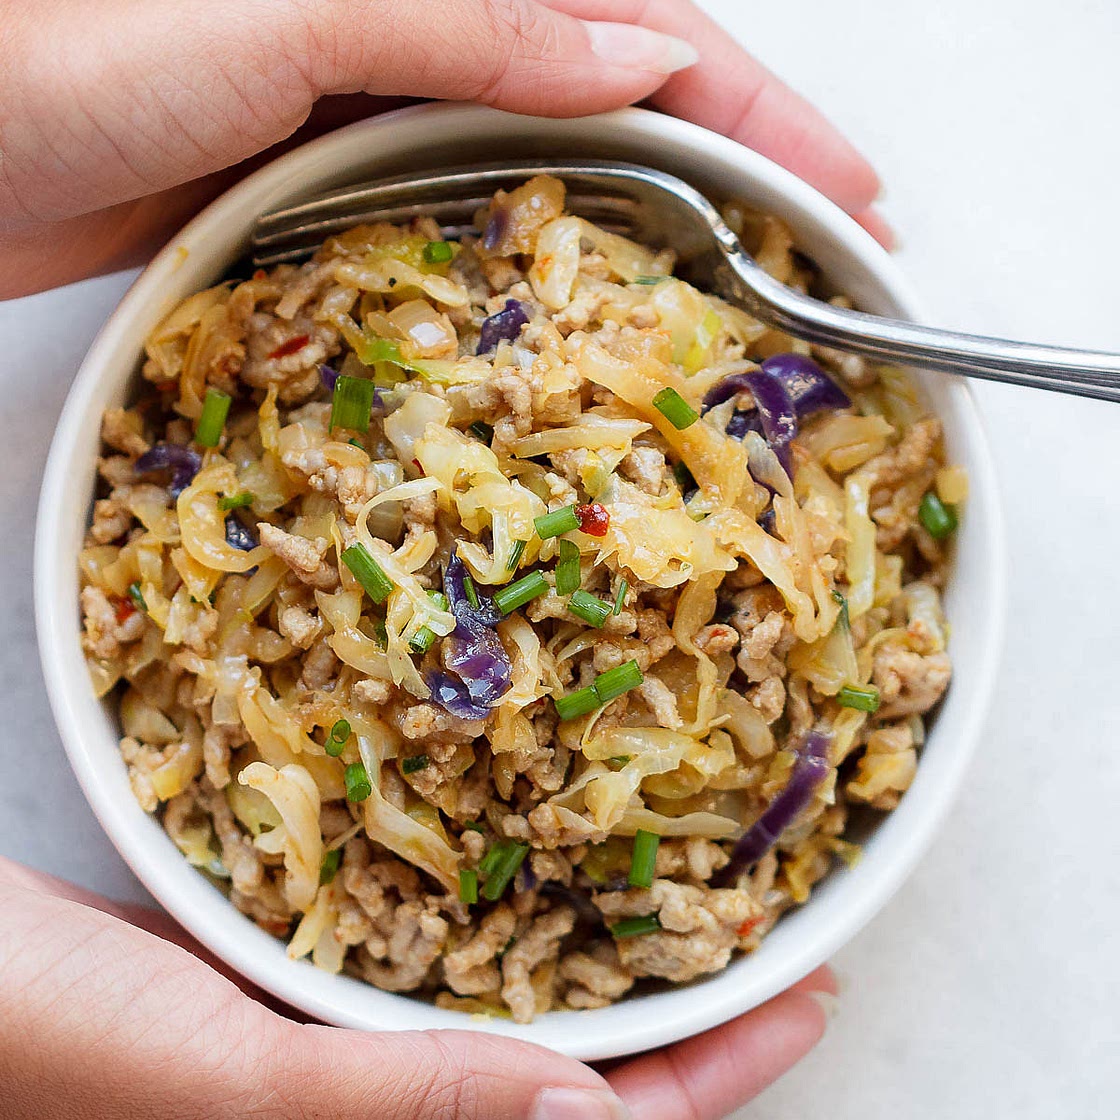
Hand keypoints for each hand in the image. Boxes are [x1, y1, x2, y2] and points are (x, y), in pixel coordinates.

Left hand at [0, 0, 886, 298]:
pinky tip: (584, 308)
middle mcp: (426, 42)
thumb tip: (637, 54)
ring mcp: (389, 119)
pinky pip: (481, 223)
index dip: (763, 113)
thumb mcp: (274, 17)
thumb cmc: (52, 58)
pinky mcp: (345, 190)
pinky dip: (547, 263)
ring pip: (566, 171)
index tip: (850, 194)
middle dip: (740, 175)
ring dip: (658, 226)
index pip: (646, 31)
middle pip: (628, 103)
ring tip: (742, 295)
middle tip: (828, 258)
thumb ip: (459, 26)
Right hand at [0, 856, 834, 1118]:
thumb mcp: (213, 1076)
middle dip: (681, 1013)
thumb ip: (392, 1105)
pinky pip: (433, 944)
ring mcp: (334, 1031)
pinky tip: (532, 846)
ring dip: (598, 948)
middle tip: (776, 936)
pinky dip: (496, 902)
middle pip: (568, 1071)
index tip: (808, 997)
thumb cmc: (31, 1036)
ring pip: (509, 1001)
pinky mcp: (294, 966)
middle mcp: (369, 1095)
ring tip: (681, 882)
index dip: (711, 1080)